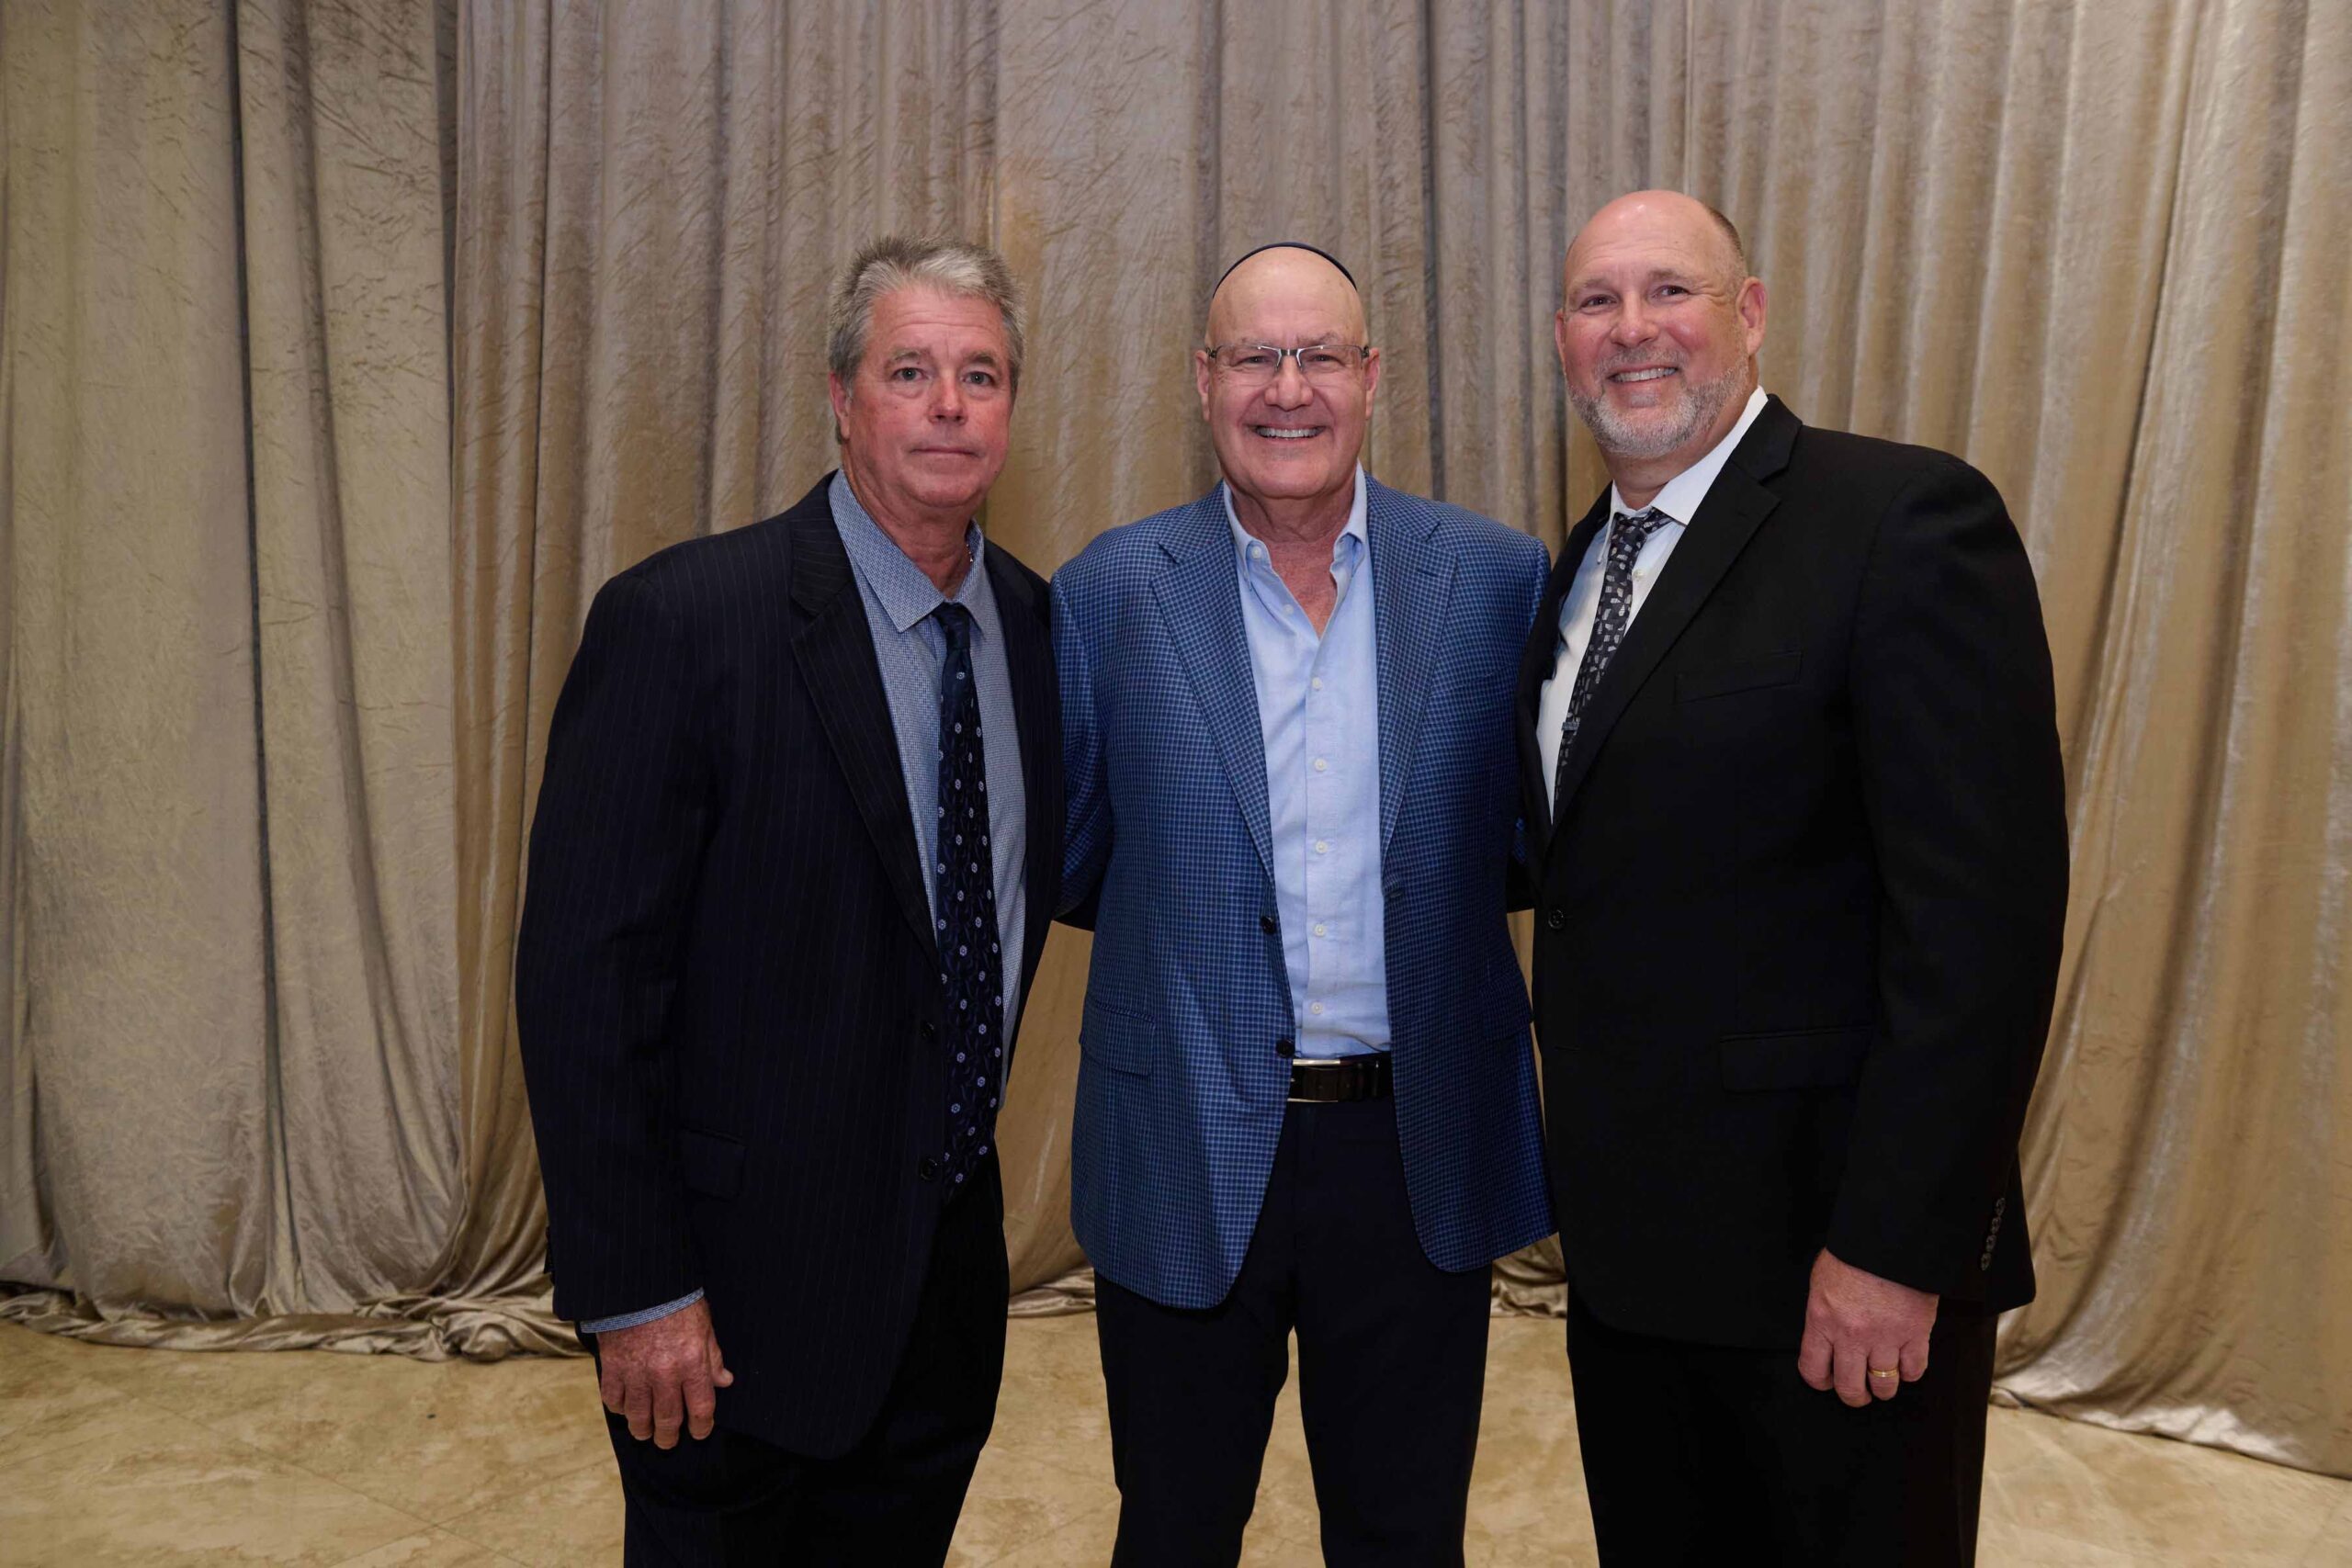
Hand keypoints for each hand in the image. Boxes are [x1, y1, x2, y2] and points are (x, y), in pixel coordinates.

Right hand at [597, 1298, 733, 1446]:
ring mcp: (636, 1373)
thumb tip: (724, 1381)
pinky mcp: (612, 1367)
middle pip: (667, 1420)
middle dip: (669, 1437)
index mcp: (692, 1363)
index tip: (699, 1432)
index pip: (700, 1409)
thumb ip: (713, 1356)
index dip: (701, 1427)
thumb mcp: (704, 1325)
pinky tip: (625, 1407)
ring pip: (638, 1417)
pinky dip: (619, 1408)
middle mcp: (665, 1373)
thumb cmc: (676, 1301)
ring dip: (642, 1429)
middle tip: (668, 1441)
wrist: (640, 1283)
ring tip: (645, 1432)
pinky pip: (613, 1400)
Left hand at [1797, 1249, 1936, 1407]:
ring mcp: (1885, 1338)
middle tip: (1859, 1392)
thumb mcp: (1822, 1282)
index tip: (1827, 1380)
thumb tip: (1826, 1336)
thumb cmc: (1854, 1254)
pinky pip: (1914, 1371)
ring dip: (1883, 1387)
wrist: (1890, 1237)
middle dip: (1854, 1395)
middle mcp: (1852, 1336)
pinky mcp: (1916, 1334)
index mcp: (1822, 1320)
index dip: (1820, 1381)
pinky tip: (1905, 1363)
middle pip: (1850, 1387)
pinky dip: (1910, 1372)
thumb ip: (1823, 1314)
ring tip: (1883, 1380)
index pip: (1813, 1370)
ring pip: (1884, 1385)